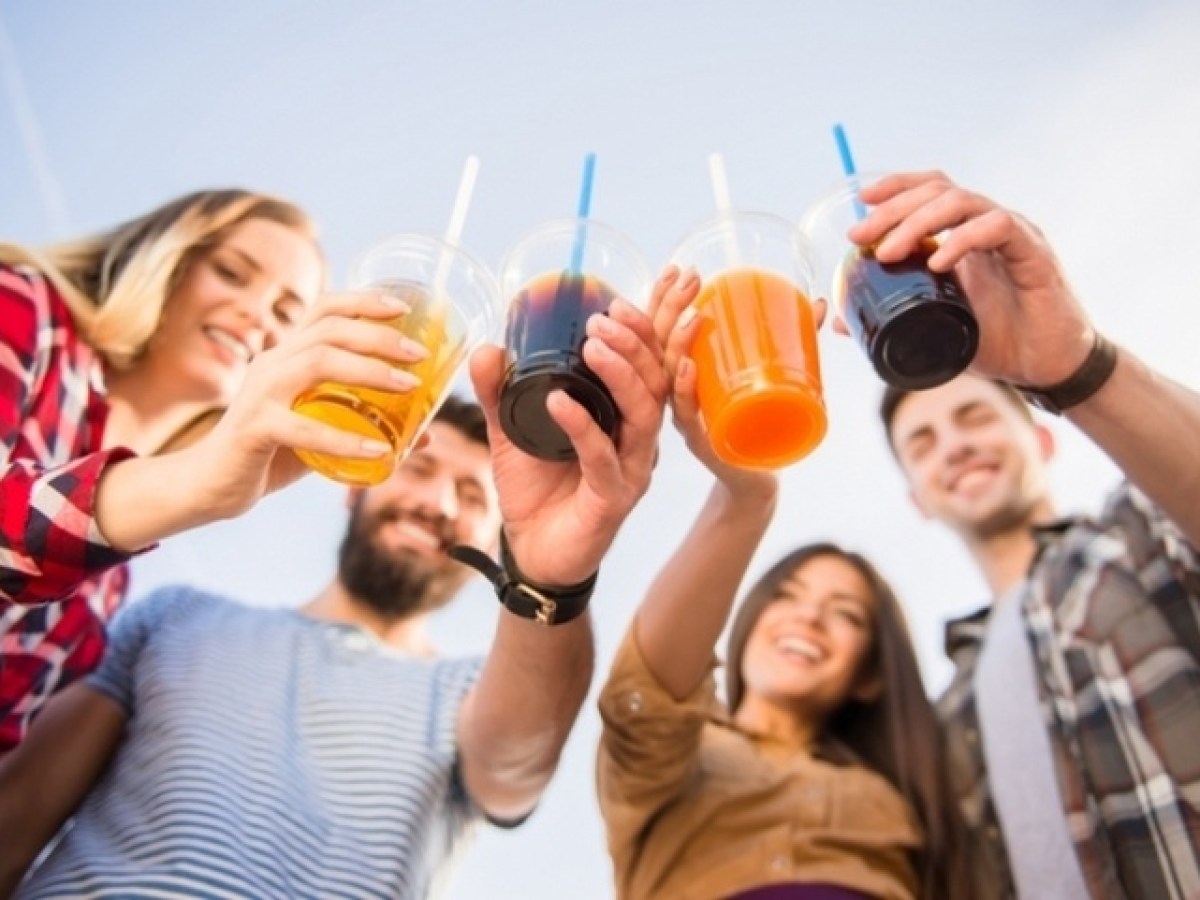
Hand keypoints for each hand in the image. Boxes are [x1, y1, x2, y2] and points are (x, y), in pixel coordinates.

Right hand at [185, 291, 432, 517]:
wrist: (211, 486)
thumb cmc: (272, 454)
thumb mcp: (324, 433)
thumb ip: (366, 426)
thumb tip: (425, 433)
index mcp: (286, 356)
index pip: (324, 310)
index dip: (363, 301)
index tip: (403, 308)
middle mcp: (271, 364)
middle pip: (328, 331)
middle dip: (378, 335)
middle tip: (419, 353)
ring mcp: (259, 394)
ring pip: (316, 362)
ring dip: (369, 371)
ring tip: (409, 386)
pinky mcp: (253, 430)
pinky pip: (304, 429)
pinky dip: (346, 439)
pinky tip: (379, 451)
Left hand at [468, 297, 669, 586]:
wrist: (534, 554)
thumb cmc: (536, 490)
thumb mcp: (512, 431)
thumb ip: (499, 391)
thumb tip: (488, 348)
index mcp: (622, 417)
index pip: (648, 366)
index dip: (644, 331)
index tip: (618, 299)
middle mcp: (636, 440)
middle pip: (655, 382)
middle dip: (636, 343)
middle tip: (603, 317)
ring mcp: (630, 470)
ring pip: (642, 414)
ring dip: (622, 374)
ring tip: (594, 345)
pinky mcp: (613, 499)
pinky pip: (603, 458)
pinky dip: (582, 426)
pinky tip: (559, 401)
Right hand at [649, 265, 815, 496]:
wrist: (756, 475)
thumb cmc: (756, 420)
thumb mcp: (767, 374)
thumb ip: (791, 339)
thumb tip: (818, 301)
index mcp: (680, 372)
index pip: (658, 329)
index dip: (661, 298)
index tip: (673, 268)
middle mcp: (674, 393)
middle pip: (656, 346)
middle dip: (667, 308)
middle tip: (689, 278)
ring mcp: (684, 417)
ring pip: (666, 377)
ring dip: (675, 344)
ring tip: (692, 317)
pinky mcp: (701, 441)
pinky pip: (685, 415)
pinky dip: (686, 391)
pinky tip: (688, 369)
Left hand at [848, 171, 1095, 386]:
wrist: (1047, 365)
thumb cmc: (997, 341)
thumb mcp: (935, 329)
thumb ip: (893, 319)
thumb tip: (843, 322)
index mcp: (964, 234)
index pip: (929, 190)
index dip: (896, 187)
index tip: (863, 201)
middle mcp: (987, 225)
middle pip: (938, 190)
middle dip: (893, 208)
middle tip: (860, 235)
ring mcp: (1013, 234)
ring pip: (962, 202)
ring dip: (919, 222)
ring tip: (889, 252)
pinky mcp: (1034, 253)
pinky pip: (998, 227)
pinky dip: (963, 240)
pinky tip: (937, 262)